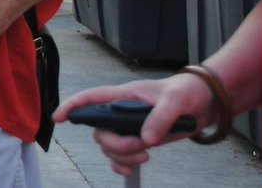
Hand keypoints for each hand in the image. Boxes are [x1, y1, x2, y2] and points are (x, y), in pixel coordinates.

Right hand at [53, 74, 213, 176]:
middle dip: (116, 145)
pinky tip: (132, 169)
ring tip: (146, 155)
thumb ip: (160, 118)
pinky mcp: (138, 141)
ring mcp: (128, 127)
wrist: (202, 104)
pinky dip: (122, 166)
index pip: (91, 98)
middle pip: (99, 132)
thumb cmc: (185, 92)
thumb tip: (146, 139)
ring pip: (109, 147)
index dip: (72, 106)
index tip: (59, 119)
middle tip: (140, 147)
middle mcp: (120, 112)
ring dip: (123, 157)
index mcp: (123, 96)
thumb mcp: (175, 101)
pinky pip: (119, 158)